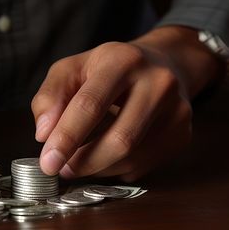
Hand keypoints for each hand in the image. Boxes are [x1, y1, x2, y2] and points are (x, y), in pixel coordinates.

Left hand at [31, 26, 220, 181]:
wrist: (164, 64)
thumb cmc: (111, 69)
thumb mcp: (74, 69)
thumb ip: (51, 96)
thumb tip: (44, 134)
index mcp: (124, 60)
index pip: (91, 104)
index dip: (66, 137)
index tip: (48, 163)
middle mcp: (158, 82)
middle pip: (119, 139)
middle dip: (85, 162)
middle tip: (62, 169)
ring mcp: (177, 110)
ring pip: (132, 157)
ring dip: (98, 168)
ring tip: (81, 161)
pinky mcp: (183, 133)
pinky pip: (143, 165)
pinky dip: (118, 168)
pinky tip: (110, 154)